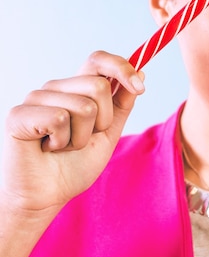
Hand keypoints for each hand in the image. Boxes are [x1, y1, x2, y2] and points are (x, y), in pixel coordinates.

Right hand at [1, 51, 144, 215]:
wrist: (48, 196)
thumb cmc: (75, 165)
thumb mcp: (108, 133)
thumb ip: (122, 104)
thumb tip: (141, 74)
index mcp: (76, 88)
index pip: (99, 60)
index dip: (122, 68)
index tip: (139, 88)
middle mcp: (56, 87)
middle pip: (98, 86)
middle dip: (102, 121)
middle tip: (83, 139)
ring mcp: (36, 98)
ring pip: (83, 106)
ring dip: (81, 137)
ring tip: (63, 147)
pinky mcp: (19, 114)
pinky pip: (58, 119)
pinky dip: (61, 142)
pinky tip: (47, 148)